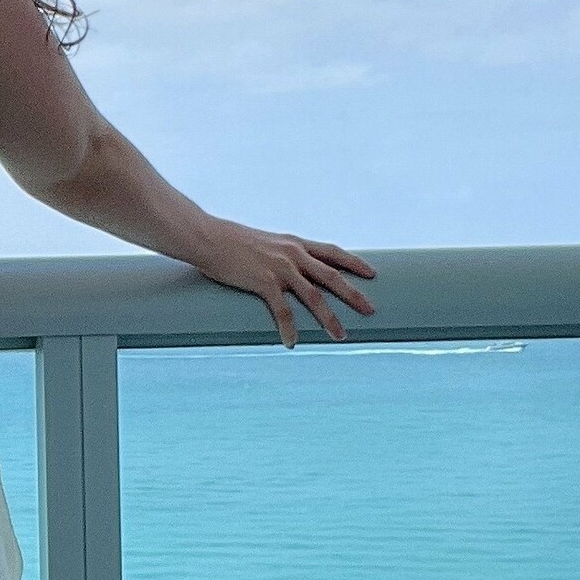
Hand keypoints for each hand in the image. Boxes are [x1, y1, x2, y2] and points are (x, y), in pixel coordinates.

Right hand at [185, 217, 376, 346]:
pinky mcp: (264, 282)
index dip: (354, 263)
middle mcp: (293, 254)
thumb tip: (287, 270)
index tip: (371, 273)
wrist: (208, 238)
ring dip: (330, 318)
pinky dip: (288, 328)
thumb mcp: (264, 243)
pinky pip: (282, 310)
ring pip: (314, 296)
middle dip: (354, 295)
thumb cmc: (230, 241)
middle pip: (332, 277)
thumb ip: (279, 255)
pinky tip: (292, 342)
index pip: (333, 252)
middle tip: (371, 310)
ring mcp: (280, 268)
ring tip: (340, 335)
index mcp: (294, 244)